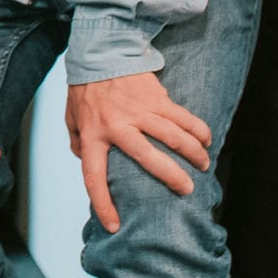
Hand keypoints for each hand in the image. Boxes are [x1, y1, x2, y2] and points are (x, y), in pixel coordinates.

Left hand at [65, 70, 212, 233]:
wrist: (99, 51)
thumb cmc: (85, 88)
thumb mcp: (71, 116)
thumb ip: (75, 140)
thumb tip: (82, 162)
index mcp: (93, 134)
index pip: (93, 176)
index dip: (103, 204)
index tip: (114, 226)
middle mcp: (117, 125)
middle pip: (147, 158)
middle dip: (170, 177)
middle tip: (186, 190)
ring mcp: (139, 110)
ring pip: (172, 136)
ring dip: (192, 153)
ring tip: (203, 165)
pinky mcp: (156, 96)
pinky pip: (182, 116)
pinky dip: (197, 129)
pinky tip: (206, 140)